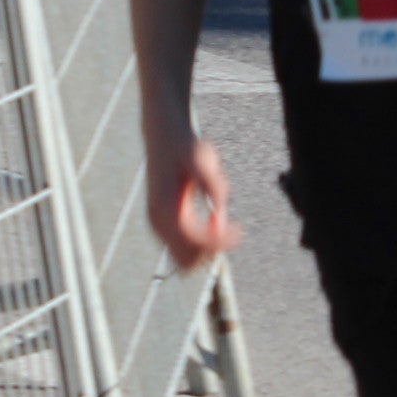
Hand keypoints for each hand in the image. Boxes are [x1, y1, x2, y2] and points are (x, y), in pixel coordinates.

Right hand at [144, 133, 241, 267]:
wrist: (163, 136)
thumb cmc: (183, 145)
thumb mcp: (202, 159)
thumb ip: (212, 184)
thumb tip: (221, 212)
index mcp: (163, 207)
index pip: (191, 241)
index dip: (218, 242)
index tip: (239, 230)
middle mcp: (156, 222)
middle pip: (187, 260)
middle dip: (211, 248)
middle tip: (230, 225)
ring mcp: (158, 226)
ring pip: (185, 259)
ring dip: (207, 246)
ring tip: (219, 217)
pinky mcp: (164, 225)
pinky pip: (184, 249)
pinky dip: (201, 242)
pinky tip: (212, 217)